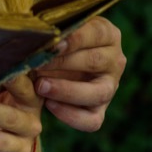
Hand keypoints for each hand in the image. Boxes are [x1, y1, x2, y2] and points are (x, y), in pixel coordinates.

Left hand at [34, 15, 126, 131]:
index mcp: (107, 34)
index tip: (53, 43)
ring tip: (41, 86)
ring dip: (67, 90)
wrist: (51, 62)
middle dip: (63, 63)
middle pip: (95, 61)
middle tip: (37, 64)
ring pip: (98, 93)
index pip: (97, 33)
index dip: (75, 39)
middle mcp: (114, 60)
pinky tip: (49, 104)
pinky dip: (71, 115)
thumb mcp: (56, 30)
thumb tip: (36, 36)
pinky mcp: (100, 110)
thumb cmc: (52, 39)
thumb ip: (52, 32)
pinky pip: (92, 120)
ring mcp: (110, 87)